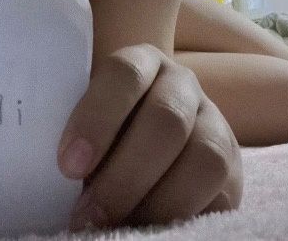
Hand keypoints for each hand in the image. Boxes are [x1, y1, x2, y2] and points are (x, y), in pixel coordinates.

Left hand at [57, 44, 242, 231]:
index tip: (68, 166)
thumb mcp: (84, 122)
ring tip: (119, 228)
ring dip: (157, 202)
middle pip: (167, 120)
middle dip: (124, 175)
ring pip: (204, 157)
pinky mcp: (233, 166)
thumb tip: (55, 175)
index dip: (97, 118)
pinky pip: (221, 192)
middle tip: (88, 214)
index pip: (124, 74)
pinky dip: (183, 216)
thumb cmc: (100, 132)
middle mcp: (182, 85)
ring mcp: (215, 122)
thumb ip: (76, 137)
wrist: (143, 136)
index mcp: (141, 62)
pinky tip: (150, 229)